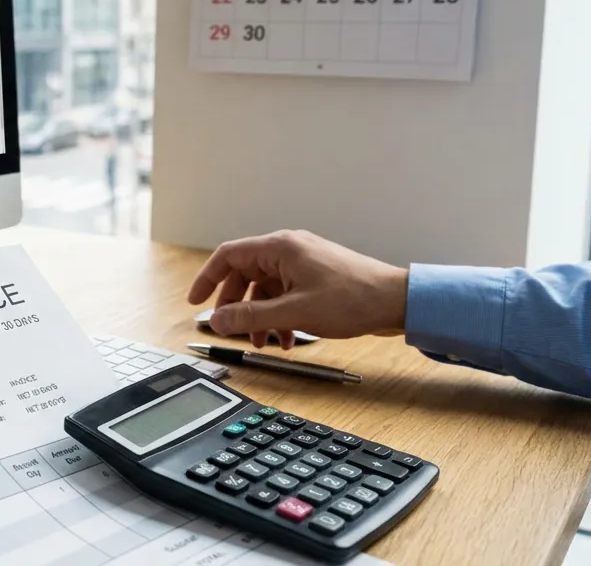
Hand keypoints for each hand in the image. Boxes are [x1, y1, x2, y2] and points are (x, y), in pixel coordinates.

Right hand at [186, 230, 408, 348]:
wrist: (396, 301)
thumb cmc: (352, 299)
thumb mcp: (294, 313)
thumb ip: (251, 317)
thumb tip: (217, 321)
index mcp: (280, 248)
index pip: (228, 256)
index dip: (207, 279)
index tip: (194, 302)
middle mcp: (288, 249)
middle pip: (244, 274)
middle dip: (235, 305)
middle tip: (231, 329)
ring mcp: (302, 262)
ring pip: (264, 288)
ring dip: (259, 316)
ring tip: (264, 342)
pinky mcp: (315, 277)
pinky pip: (284, 294)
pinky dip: (279, 316)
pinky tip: (287, 339)